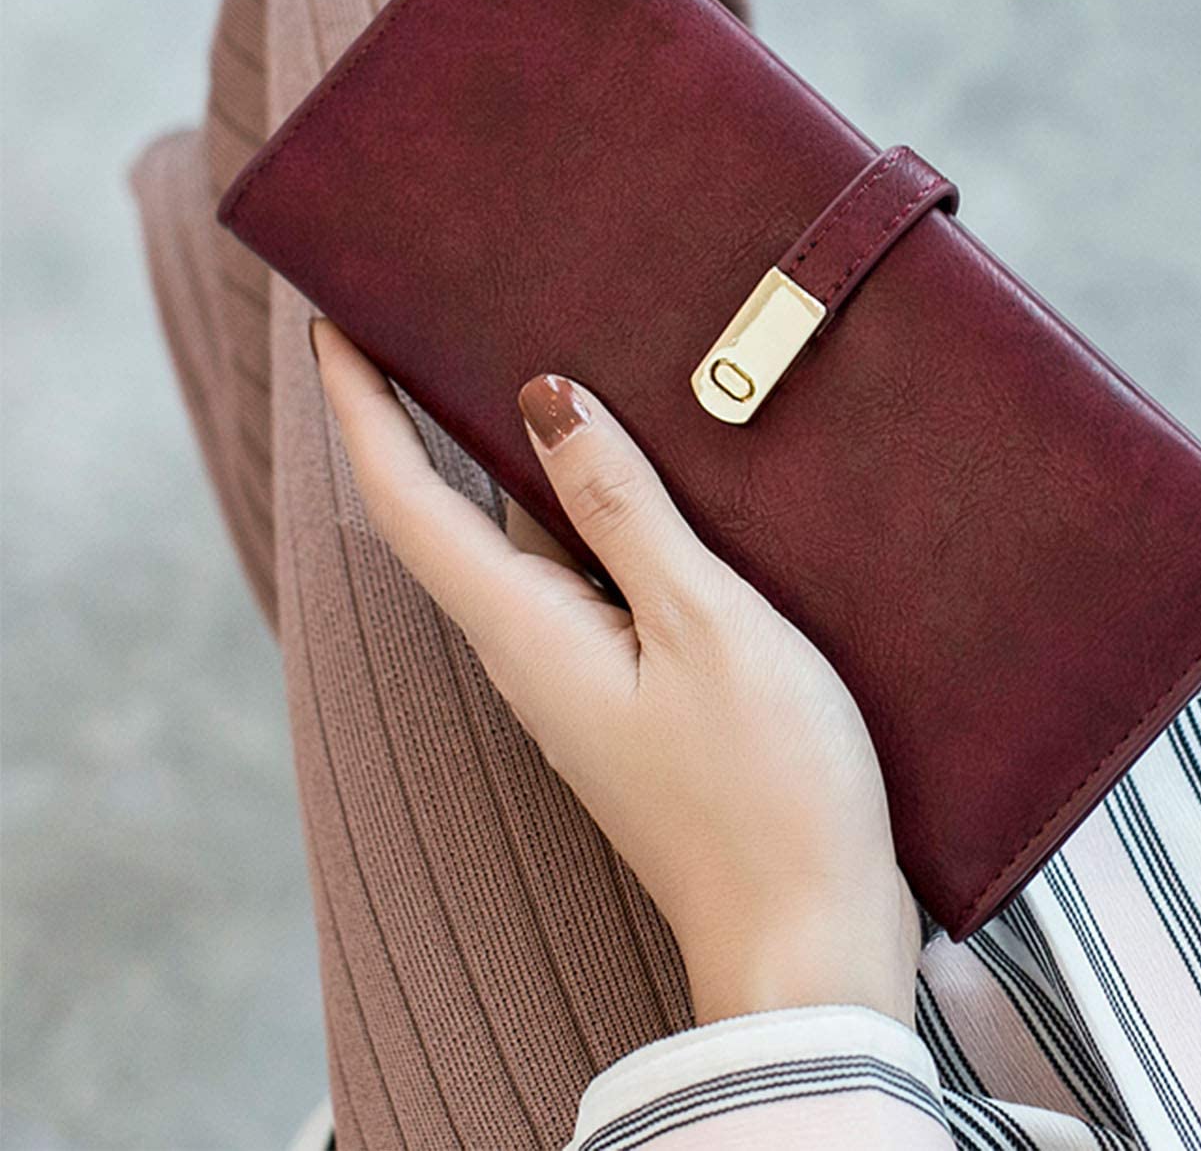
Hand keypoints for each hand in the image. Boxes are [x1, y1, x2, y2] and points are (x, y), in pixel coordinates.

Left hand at [310, 319, 921, 1027]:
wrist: (806, 938)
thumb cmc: (769, 791)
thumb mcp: (705, 625)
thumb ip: (622, 512)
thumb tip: (546, 400)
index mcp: (529, 634)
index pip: (407, 503)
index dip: (362, 410)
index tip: (332, 328)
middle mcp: (534, 656)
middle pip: (454, 518)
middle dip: (428, 420)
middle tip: (437, 323)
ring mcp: (582, 680)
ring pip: (528, 548)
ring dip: (520, 465)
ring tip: (554, 372)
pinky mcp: (633, 695)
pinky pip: (587, 582)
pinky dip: (590, 516)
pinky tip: (641, 483)